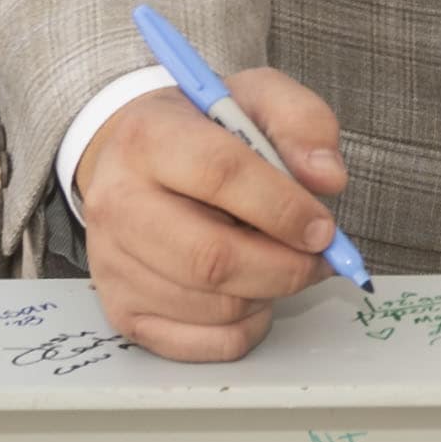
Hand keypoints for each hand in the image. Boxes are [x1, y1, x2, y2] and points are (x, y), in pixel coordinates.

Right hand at [79, 73, 351, 360]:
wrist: (134, 160)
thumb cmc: (204, 132)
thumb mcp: (256, 99)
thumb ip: (303, 122)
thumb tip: (328, 178)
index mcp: (149, 138)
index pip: (220, 175)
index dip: (284, 208)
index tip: (324, 227)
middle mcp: (117, 203)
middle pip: (212, 258)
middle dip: (285, 267)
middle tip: (318, 258)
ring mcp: (112, 264)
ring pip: (214, 306)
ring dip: (269, 294)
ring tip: (279, 264)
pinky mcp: (122, 311)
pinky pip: (202, 343)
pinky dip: (245, 328)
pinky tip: (251, 294)